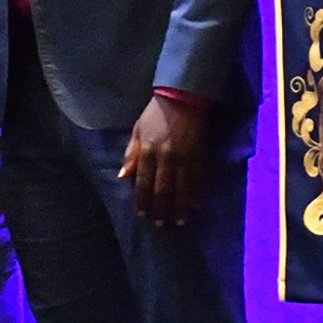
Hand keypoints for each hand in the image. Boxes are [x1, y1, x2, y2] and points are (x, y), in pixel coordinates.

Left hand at [116, 93, 209, 226]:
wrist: (182, 98)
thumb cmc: (155, 115)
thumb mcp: (137, 131)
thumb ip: (131, 154)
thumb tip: (122, 177)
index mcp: (148, 151)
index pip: (144, 182)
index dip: (143, 200)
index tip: (143, 214)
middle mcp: (166, 158)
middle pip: (163, 190)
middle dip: (161, 209)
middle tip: (160, 224)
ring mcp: (185, 158)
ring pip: (182, 189)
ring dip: (180, 207)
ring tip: (178, 221)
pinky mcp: (200, 156)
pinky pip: (199, 180)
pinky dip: (197, 195)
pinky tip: (195, 207)